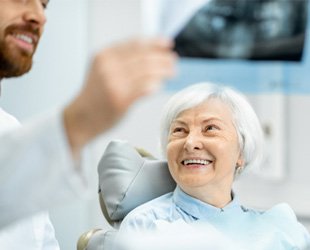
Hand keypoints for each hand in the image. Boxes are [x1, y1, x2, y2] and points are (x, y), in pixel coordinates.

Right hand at [63, 38, 176, 155]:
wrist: (80, 118)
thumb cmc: (95, 95)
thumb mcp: (102, 70)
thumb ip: (122, 61)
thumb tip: (152, 54)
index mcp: (104, 55)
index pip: (135, 44)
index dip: (155, 43)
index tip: (167, 44)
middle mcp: (108, 67)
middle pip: (144, 57)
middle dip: (163, 58)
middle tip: (173, 61)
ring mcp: (114, 83)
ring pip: (147, 72)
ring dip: (163, 71)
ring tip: (172, 72)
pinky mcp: (120, 100)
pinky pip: (144, 89)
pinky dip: (155, 85)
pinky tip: (159, 85)